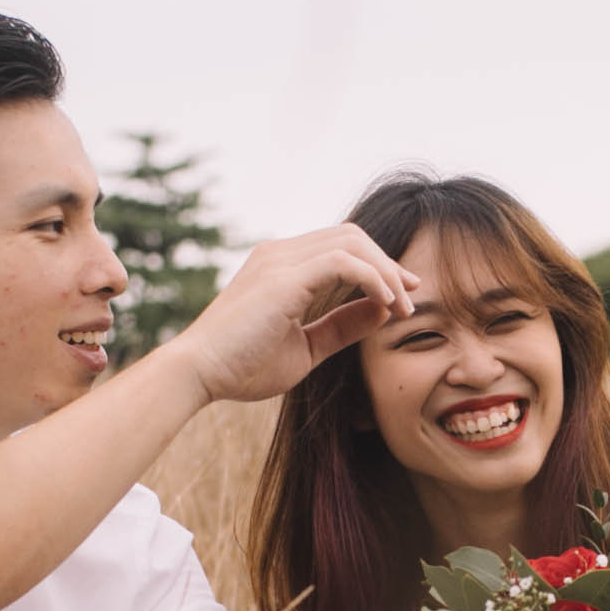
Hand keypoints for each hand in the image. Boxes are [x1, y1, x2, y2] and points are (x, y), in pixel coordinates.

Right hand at [163, 225, 420, 403]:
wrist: (197, 374)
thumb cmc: (242, 366)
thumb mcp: (306, 346)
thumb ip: (342, 326)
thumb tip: (383, 309)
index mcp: (281, 266)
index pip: (340, 246)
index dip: (377, 265)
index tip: (402, 296)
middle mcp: (279, 253)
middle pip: (351, 235)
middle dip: (388, 263)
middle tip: (412, 296)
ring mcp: (279, 260)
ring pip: (352, 242)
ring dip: (386, 272)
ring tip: (402, 306)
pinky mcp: (283, 277)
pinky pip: (344, 261)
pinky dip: (373, 278)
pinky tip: (386, 303)